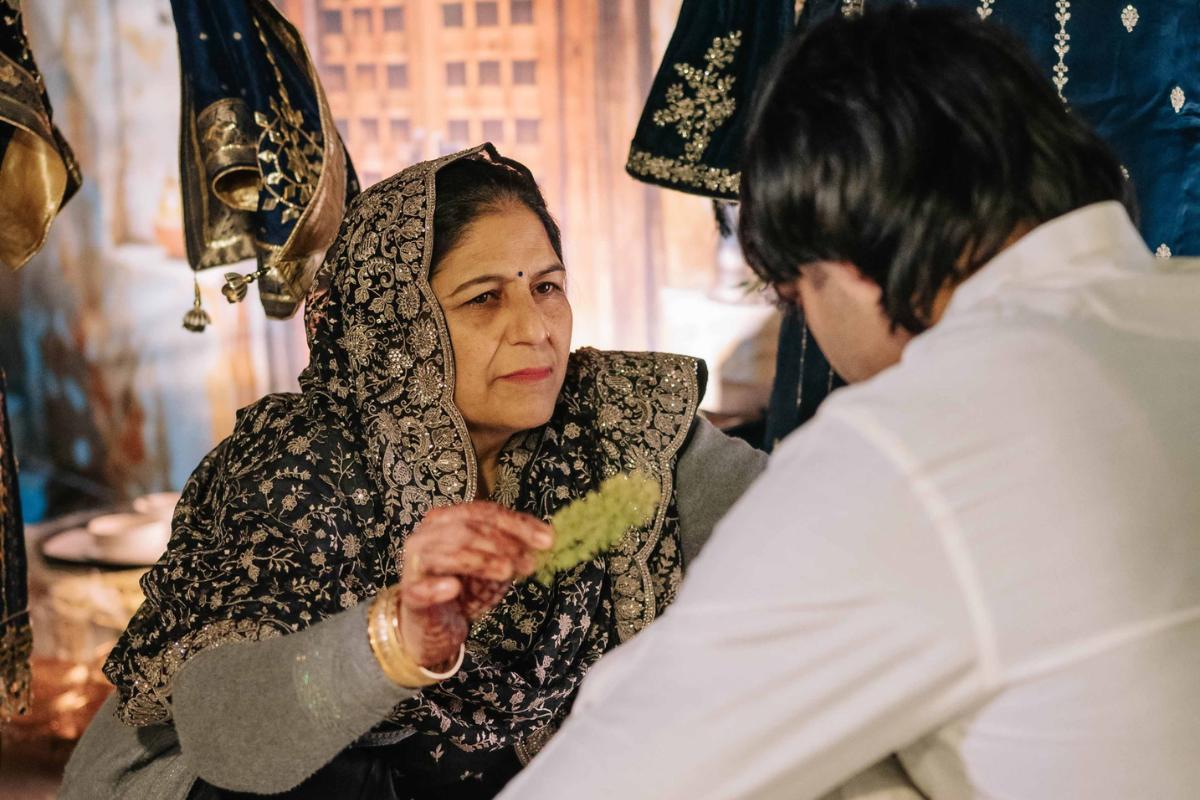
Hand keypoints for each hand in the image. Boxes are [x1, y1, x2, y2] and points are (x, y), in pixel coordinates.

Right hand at [396, 502, 551, 668]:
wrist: (433, 625)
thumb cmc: (463, 588)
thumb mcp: (493, 564)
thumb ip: (513, 549)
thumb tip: (546, 538)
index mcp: (447, 520)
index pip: (483, 513)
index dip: (516, 524)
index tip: (546, 539)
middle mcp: (427, 535)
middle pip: (467, 529)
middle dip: (503, 543)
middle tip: (529, 562)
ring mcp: (415, 563)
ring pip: (449, 553)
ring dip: (482, 560)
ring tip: (507, 571)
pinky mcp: (410, 595)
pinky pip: (421, 589)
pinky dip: (437, 587)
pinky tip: (454, 588)